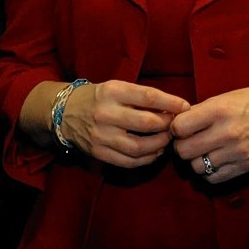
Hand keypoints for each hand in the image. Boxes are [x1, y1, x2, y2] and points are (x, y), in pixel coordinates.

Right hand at [59, 80, 189, 168]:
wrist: (63, 113)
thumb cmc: (98, 97)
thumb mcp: (116, 87)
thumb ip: (140, 97)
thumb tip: (173, 107)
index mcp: (112, 92)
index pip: (148, 97)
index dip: (170, 102)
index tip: (185, 106)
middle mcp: (106, 113)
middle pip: (146, 123)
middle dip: (167, 125)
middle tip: (176, 125)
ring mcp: (101, 136)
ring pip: (139, 147)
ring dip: (159, 145)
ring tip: (167, 140)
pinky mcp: (99, 153)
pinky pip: (128, 161)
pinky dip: (146, 159)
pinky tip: (155, 153)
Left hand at [170, 87, 248, 184]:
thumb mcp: (225, 97)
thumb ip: (201, 111)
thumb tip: (177, 122)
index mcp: (219, 110)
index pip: (179, 127)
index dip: (176, 127)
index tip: (181, 127)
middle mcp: (227, 133)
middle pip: (184, 150)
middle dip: (182, 146)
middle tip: (188, 141)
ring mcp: (236, 152)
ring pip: (196, 167)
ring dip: (195, 160)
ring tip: (202, 151)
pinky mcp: (244, 166)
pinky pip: (213, 178)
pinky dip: (208, 172)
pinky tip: (213, 161)